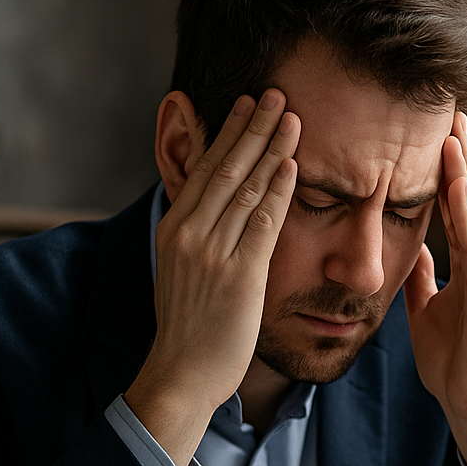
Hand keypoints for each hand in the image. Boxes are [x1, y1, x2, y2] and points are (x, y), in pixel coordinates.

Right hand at [125, 91, 300, 465]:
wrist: (182, 372)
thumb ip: (200, 234)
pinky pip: (263, 223)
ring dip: (271, 148)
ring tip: (291, 117)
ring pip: (245, 187)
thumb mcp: (182, 269)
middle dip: (253, 127)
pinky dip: (278, 191)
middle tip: (275, 93)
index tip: (245, 103)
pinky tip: (292, 165)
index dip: (228, 132)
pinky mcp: (239, 276)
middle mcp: (190, 234)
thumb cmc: (189, 326)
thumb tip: (217, 205)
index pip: (204, 168)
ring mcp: (213, 253)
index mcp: (174, 228)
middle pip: (226, 168)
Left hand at [404, 113, 466, 465]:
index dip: (448, 171)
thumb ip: (425, 279)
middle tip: (450, 113)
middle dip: (461, 158)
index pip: (461, 207)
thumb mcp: (429, 312)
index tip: (436, 133)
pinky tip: (457, 188)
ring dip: (465, 175)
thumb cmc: (457, 365)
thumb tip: (414, 252)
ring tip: (451, 137)